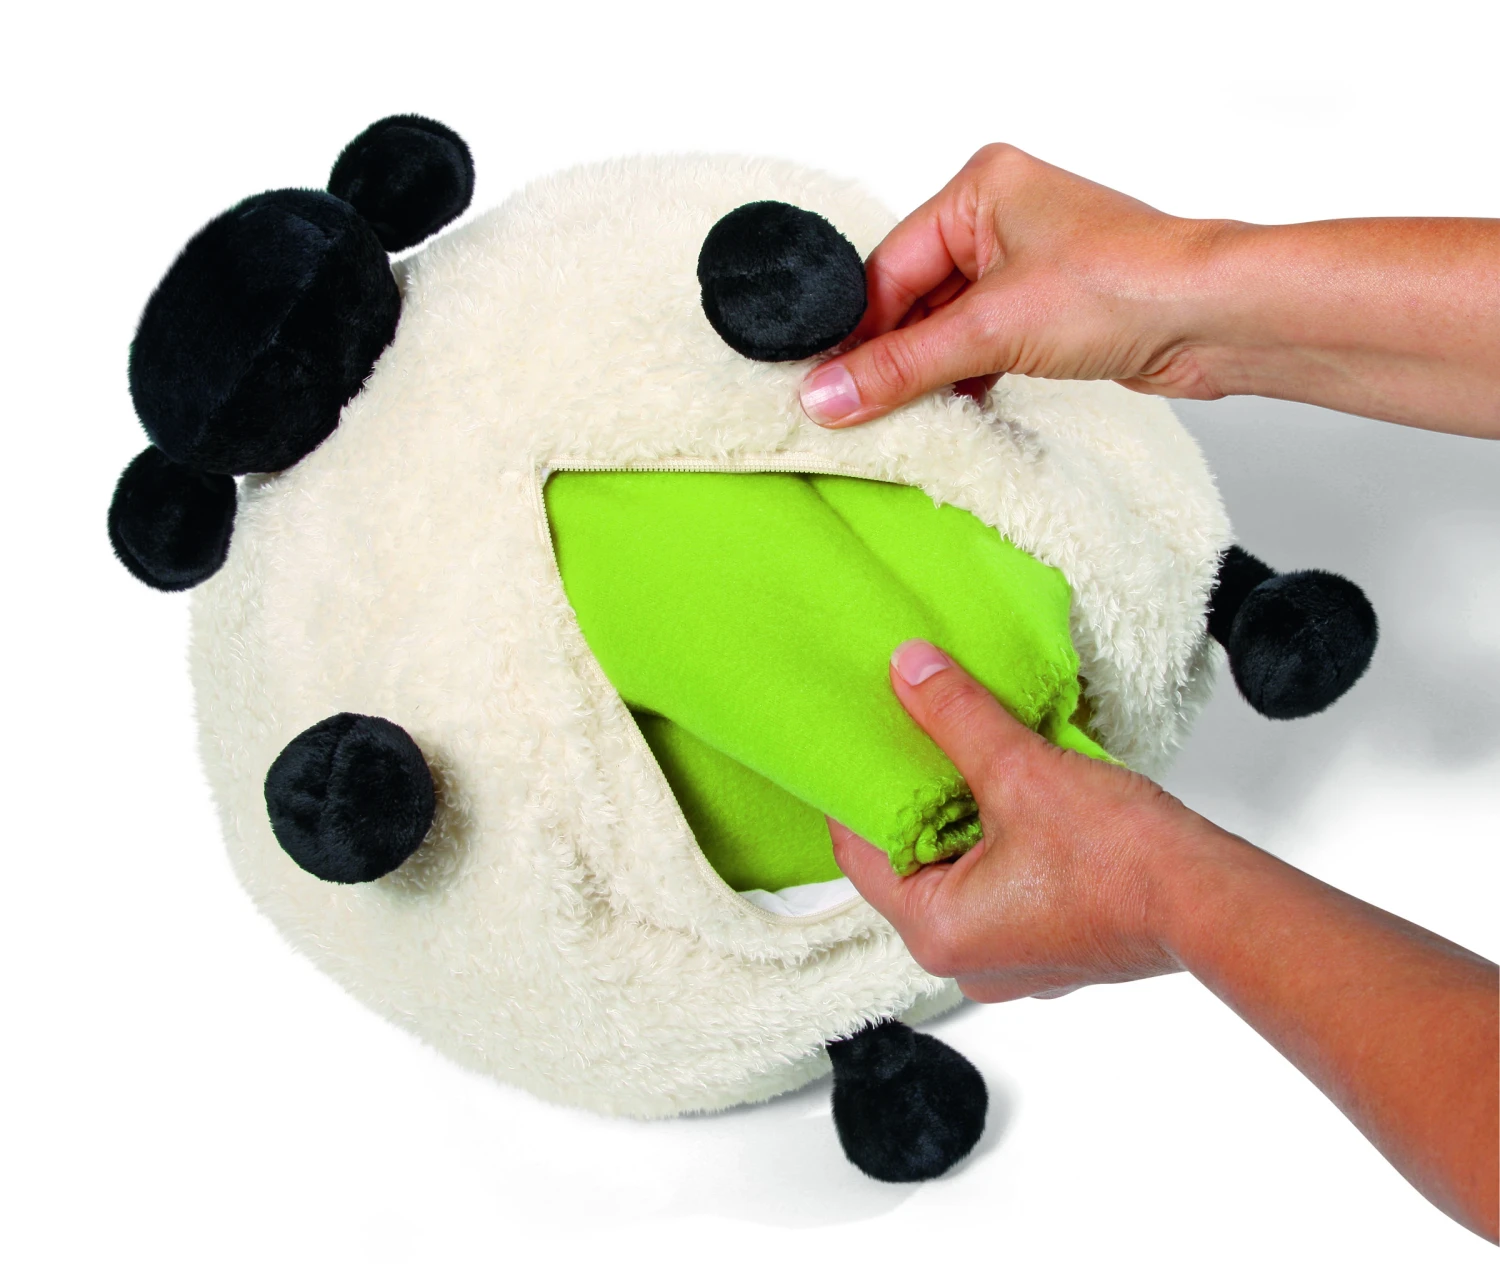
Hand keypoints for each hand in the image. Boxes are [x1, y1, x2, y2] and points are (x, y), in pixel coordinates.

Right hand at [798, 144, 1499, 436]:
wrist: (1216, 320)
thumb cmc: (1128, 284)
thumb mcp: (992, 328)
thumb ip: (902, 366)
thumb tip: (828, 395)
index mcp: (979, 189)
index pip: (888, 268)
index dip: (858, 332)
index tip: (827, 386)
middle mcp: (1000, 218)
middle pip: (913, 299)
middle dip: (893, 356)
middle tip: (858, 411)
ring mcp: (1026, 266)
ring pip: (947, 328)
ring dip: (929, 374)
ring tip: (904, 417)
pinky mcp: (1049, 311)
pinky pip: (981, 347)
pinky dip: (964, 380)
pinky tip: (952, 411)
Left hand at [829, 638, 1230, 1001]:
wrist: (1214, 900)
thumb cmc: (1121, 858)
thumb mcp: (1019, 770)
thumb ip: (955, 716)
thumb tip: (908, 669)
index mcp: (937, 933)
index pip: (861, 853)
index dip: (858, 790)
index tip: (862, 741)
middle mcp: (966, 963)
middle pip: (910, 863)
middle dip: (915, 799)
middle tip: (912, 736)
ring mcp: (1013, 961)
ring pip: (960, 873)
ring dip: (963, 817)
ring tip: (965, 756)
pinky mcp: (1052, 946)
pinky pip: (1001, 886)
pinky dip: (1000, 842)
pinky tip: (1013, 794)